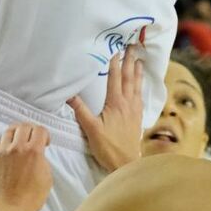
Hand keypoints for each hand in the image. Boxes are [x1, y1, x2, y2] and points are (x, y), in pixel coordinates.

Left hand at [0, 123, 53, 210]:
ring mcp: (2, 152)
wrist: (7, 210)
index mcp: (34, 152)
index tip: (44, 142)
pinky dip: (2, 145)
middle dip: (30, 131)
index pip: (40, 129)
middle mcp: (17, 148)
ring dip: (15, 135)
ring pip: (8, 131)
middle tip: (31, 139)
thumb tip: (40, 155)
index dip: (45, 134)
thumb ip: (44, 162)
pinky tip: (5, 153)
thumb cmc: (29, 199)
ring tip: (17, 143)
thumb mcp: (47, 180)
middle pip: (24, 126)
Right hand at [69, 46, 145, 172]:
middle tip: (133, 47)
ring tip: (139, 60)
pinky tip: (140, 86)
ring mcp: (134, 110)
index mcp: (115, 103)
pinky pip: (140, 97)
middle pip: (129, 78)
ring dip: (138, 72)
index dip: (115, 63)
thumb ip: (81, 111)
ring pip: (137, 86)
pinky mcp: (138, 118)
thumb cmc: (108, 147)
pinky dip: (141, 87)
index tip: (115, 49)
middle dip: (130, 61)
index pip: (115, 78)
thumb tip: (69, 95)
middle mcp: (127, 103)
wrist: (126, 163)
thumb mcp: (91, 129)